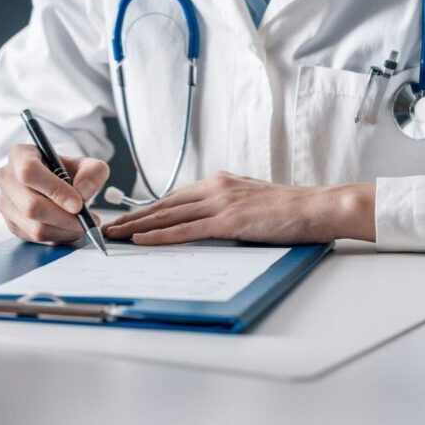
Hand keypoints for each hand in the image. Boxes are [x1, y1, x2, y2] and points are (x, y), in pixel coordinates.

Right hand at [0, 144, 108, 243]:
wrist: (51, 182)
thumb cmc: (65, 170)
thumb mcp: (84, 164)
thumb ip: (91, 173)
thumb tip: (82, 194)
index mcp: (19, 155)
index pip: (29, 173)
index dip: (54, 190)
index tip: (78, 204)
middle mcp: (6, 179)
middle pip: (31, 206)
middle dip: (64, 218)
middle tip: (87, 220)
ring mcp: (5, 204)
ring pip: (34, 227)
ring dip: (64, 231)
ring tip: (83, 224)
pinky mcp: (11, 224)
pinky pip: (35, 238)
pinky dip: (58, 237)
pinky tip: (70, 229)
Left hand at [104, 172, 375, 245]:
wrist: (318, 206)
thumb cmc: (289, 210)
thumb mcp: (249, 201)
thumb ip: (225, 207)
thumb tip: (205, 222)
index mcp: (218, 183)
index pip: (172, 198)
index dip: (146, 210)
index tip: (125, 219)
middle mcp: (213, 188)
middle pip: (162, 205)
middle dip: (131, 218)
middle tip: (106, 228)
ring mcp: (219, 203)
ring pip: (167, 216)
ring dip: (136, 227)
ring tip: (113, 236)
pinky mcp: (228, 221)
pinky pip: (186, 230)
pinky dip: (159, 236)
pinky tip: (140, 240)